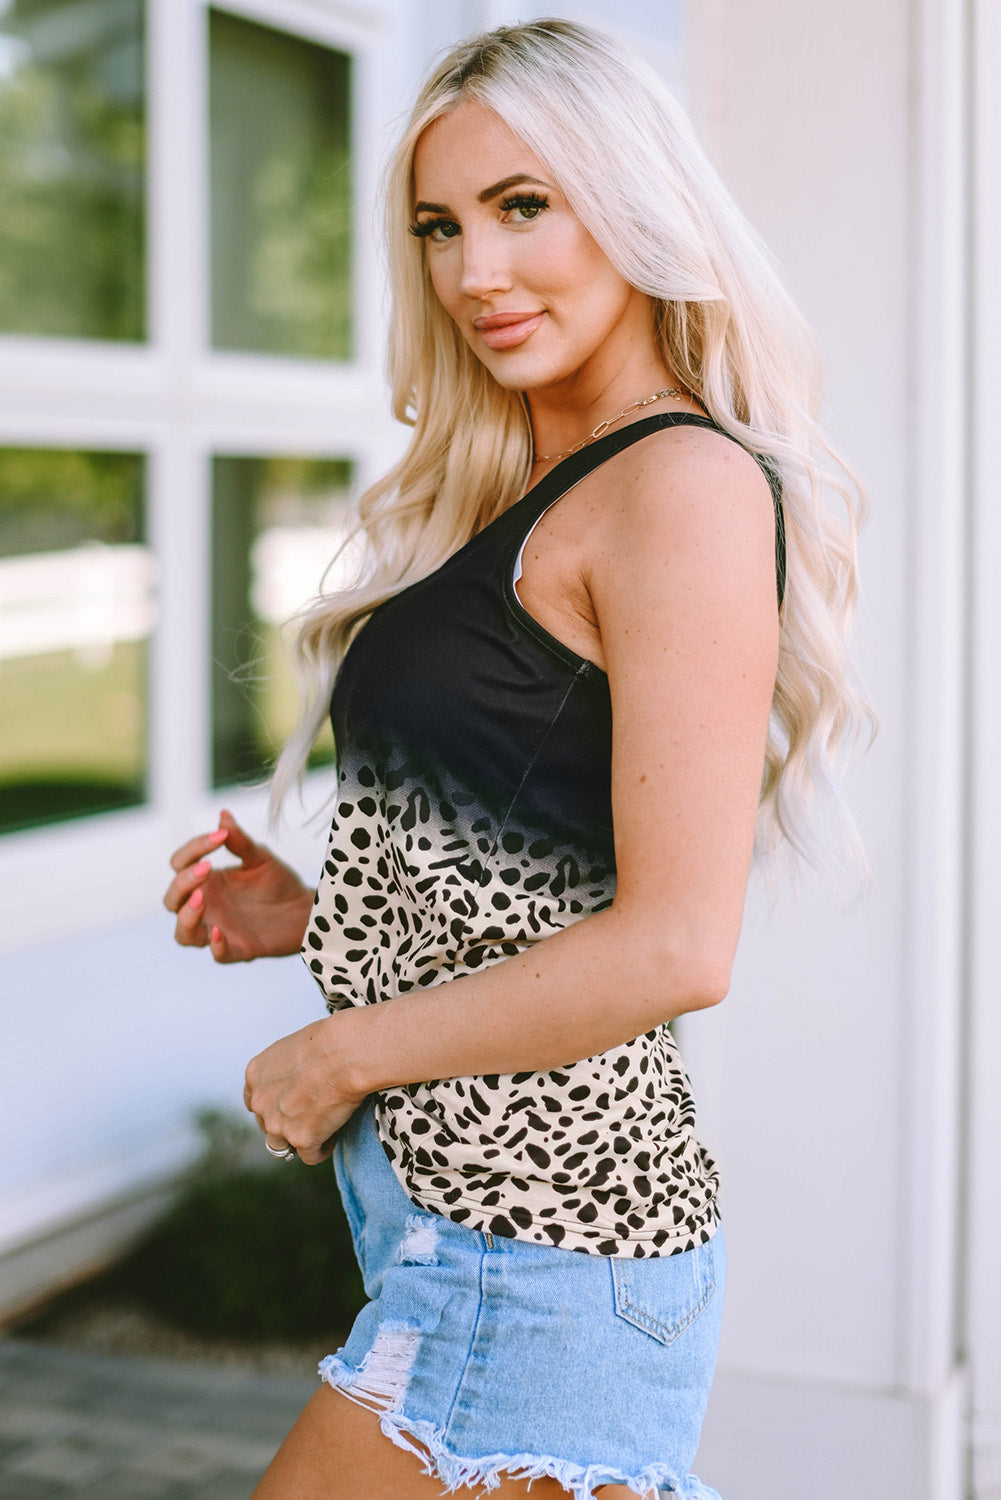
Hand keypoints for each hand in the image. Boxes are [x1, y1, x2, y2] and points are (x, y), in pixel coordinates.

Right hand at [163, 808, 314, 962]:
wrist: (305, 909)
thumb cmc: (278, 882)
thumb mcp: (260, 857)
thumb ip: (240, 841)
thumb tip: (223, 815)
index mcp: (207, 880)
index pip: (179, 864)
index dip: (192, 850)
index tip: (219, 838)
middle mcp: (206, 905)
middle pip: (172, 899)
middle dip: (183, 883)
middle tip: (206, 868)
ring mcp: (218, 928)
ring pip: (182, 934)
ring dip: (186, 916)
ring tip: (203, 898)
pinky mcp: (237, 949)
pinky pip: (217, 955)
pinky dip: (215, 946)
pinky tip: (221, 932)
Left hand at [244, 1015, 366, 1164]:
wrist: (344, 1053)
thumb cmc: (328, 1041)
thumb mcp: (292, 1047)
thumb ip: (285, 1069)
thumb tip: (299, 1079)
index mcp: (255, 1075)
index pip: (255, 1101)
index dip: (275, 1105)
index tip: (292, 1104)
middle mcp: (261, 1102)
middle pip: (268, 1124)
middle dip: (287, 1122)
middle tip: (313, 1112)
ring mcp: (278, 1124)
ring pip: (283, 1144)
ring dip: (301, 1138)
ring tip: (325, 1126)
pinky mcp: (302, 1139)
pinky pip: (311, 1156)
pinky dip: (323, 1148)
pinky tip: (335, 1134)